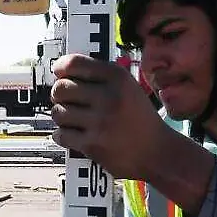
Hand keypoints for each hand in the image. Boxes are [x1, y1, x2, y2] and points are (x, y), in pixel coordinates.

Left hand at [50, 54, 167, 179]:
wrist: (158, 152)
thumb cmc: (140, 119)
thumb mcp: (128, 88)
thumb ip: (101, 77)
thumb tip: (63, 69)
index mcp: (117, 78)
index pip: (74, 63)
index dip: (61, 67)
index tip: (59, 72)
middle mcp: (109, 97)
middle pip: (61, 88)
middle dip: (60, 95)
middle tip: (68, 101)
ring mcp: (100, 122)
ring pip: (58, 112)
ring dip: (62, 117)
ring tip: (75, 120)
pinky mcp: (93, 145)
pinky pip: (61, 135)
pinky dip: (64, 136)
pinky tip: (76, 135)